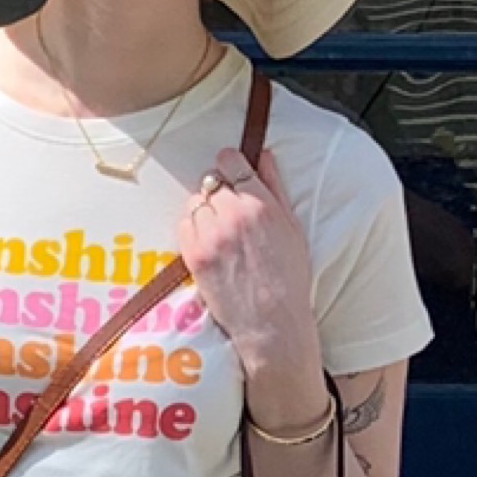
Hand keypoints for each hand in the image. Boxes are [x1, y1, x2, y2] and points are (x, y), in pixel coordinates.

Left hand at [177, 141, 325, 411]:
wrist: (272, 322)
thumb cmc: (289, 277)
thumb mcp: (293, 226)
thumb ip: (275, 187)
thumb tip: (264, 154)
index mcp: (261, 203)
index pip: (231, 162)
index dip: (229, 163)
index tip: (229, 168)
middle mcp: (234, 215)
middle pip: (211, 182)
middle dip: (219, 191)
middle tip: (230, 212)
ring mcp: (211, 235)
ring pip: (196, 203)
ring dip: (204, 210)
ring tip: (220, 232)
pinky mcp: (194, 255)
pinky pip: (184, 225)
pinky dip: (192, 229)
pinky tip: (209, 243)